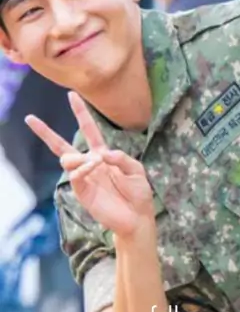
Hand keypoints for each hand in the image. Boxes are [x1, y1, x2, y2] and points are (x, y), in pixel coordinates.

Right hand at [25, 91, 153, 237]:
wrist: (137, 217)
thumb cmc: (138, 193)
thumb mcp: (136, 170)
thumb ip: (121, 158)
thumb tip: (102, 153)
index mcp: (103, 154)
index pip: (88, 130)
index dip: (81, 113)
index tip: (72, 95)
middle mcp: (90, 164)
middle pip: (62, 145)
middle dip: (46, 132)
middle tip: (30, 118)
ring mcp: (84, 178)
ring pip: (67, 159)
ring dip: (78, 157)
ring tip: (96, 161)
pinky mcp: (83, 192)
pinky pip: (74, 176)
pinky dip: (81, 169)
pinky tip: (91, 167)